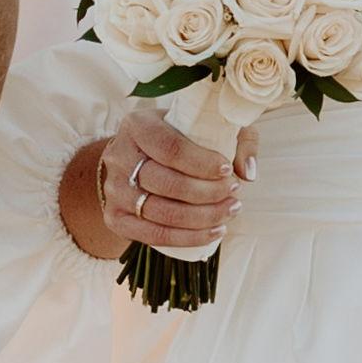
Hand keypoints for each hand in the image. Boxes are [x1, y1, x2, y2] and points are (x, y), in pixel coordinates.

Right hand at [72, 114, 248, 263]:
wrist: (138, 158)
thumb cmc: (180, 137)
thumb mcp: (209, 124)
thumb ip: (237, 139)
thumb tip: (247, 172)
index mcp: (138, 125)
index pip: (169, 147)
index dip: (201, 162)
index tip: (227, 169)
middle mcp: (119, 156)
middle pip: (165, 182)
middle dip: (207, 192)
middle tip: (234, 192)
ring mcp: (114, 190)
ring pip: (160, 212)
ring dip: (202, 217)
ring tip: (229, 212)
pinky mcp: (115, 218)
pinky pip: (152, 235)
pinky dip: (187, 238)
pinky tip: (213, 232)